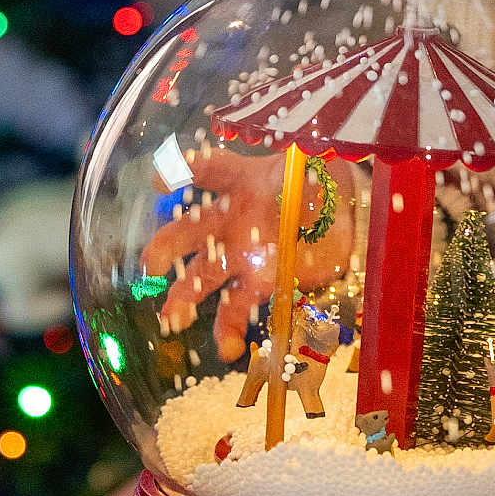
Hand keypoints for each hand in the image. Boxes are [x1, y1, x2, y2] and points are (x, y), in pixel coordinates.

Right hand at [140, 150, 353, 360]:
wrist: (342, 215)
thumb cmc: (318, 180)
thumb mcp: (314, 160)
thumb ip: (306, 154)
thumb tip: (315, 145)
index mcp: (243, 181)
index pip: (212, 171)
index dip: (185, 172)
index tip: (161, 181)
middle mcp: (231, 219)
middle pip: (192, 230)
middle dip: (169, 245)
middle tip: (152, 263)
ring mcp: (242, 254)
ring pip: (204, 276)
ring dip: (185, 296)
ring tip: (174, 317)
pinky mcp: (260, 283)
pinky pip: (236, 309)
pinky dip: (228, 330)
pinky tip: (227, 349)